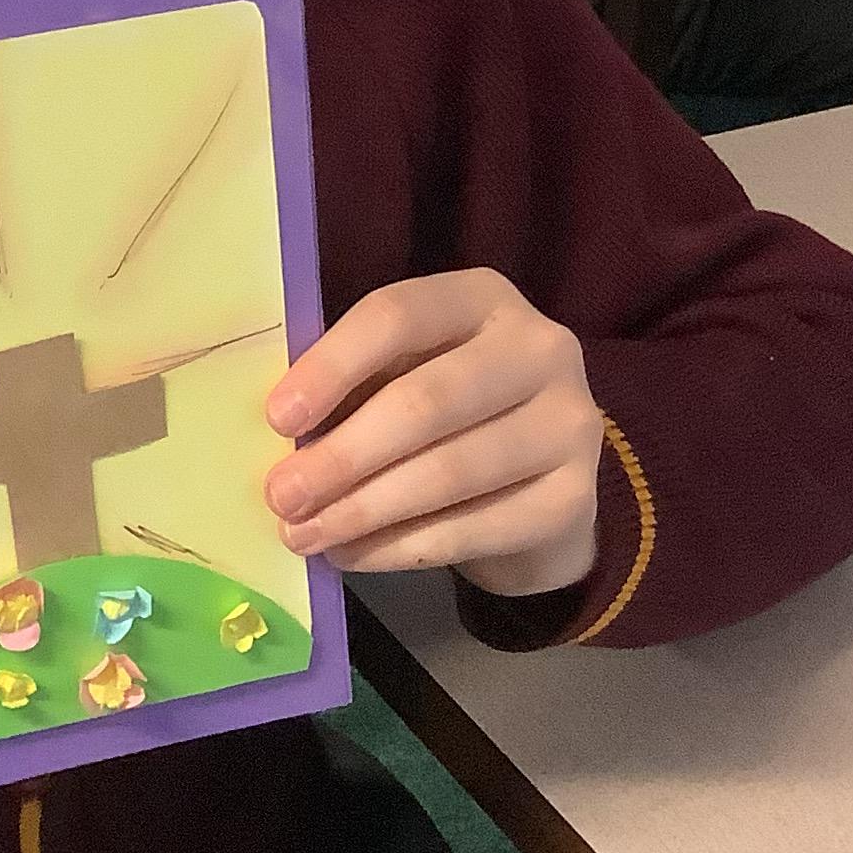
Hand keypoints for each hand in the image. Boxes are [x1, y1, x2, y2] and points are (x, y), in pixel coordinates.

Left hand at [263, 270, 603, 599]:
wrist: (539, 486)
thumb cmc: (447, 415)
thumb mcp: (402, 374)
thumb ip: (352, 388)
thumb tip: (282, 435)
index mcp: (480, 297)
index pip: (397, 316)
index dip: (332, 366)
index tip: (277, 419)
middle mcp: (539, 348)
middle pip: (427, 402)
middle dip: (343, 455)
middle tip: (281, 495)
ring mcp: (569, 423)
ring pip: (450, 471)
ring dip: (364, 509)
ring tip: (303, 533)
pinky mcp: (575, 498)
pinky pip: (475, 529)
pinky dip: (401, 547)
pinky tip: (352, 555)